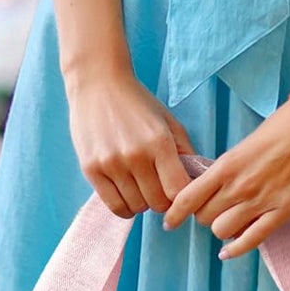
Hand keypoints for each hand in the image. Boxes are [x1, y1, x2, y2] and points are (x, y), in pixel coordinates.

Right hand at [66, 64, 194, 217]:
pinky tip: (126, 194)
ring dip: (141, 202)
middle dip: (161, 200)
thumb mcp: (169, 123)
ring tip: (139, 186)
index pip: (177, 192)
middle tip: (156, 186)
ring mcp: (111, 164)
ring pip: (136, 208)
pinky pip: (114, 206)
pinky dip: (124, 206)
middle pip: (157, 203)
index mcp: (159, 143)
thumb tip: (198, 185)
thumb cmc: (137, 104)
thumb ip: (186, 154)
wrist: (98, 82)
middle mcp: (135, 155)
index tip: (176, 192)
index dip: (181, 197)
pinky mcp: (91, 169)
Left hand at [163, 99, 289, 257]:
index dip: (175, 213)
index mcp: (226, 165)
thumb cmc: (282, 127)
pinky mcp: (282, 212)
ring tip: (230, 223)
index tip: (169, 222)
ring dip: (222, 230)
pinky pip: (251, 240)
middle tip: (213, 212)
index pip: (188, 198)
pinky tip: (228, 252)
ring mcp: (261, 201)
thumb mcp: (244, 146)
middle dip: (204, 217)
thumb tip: (213, 189)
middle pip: (204, 218)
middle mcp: (239, 186)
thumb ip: (227, 169)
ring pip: (223, 231)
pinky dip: (236, 250)